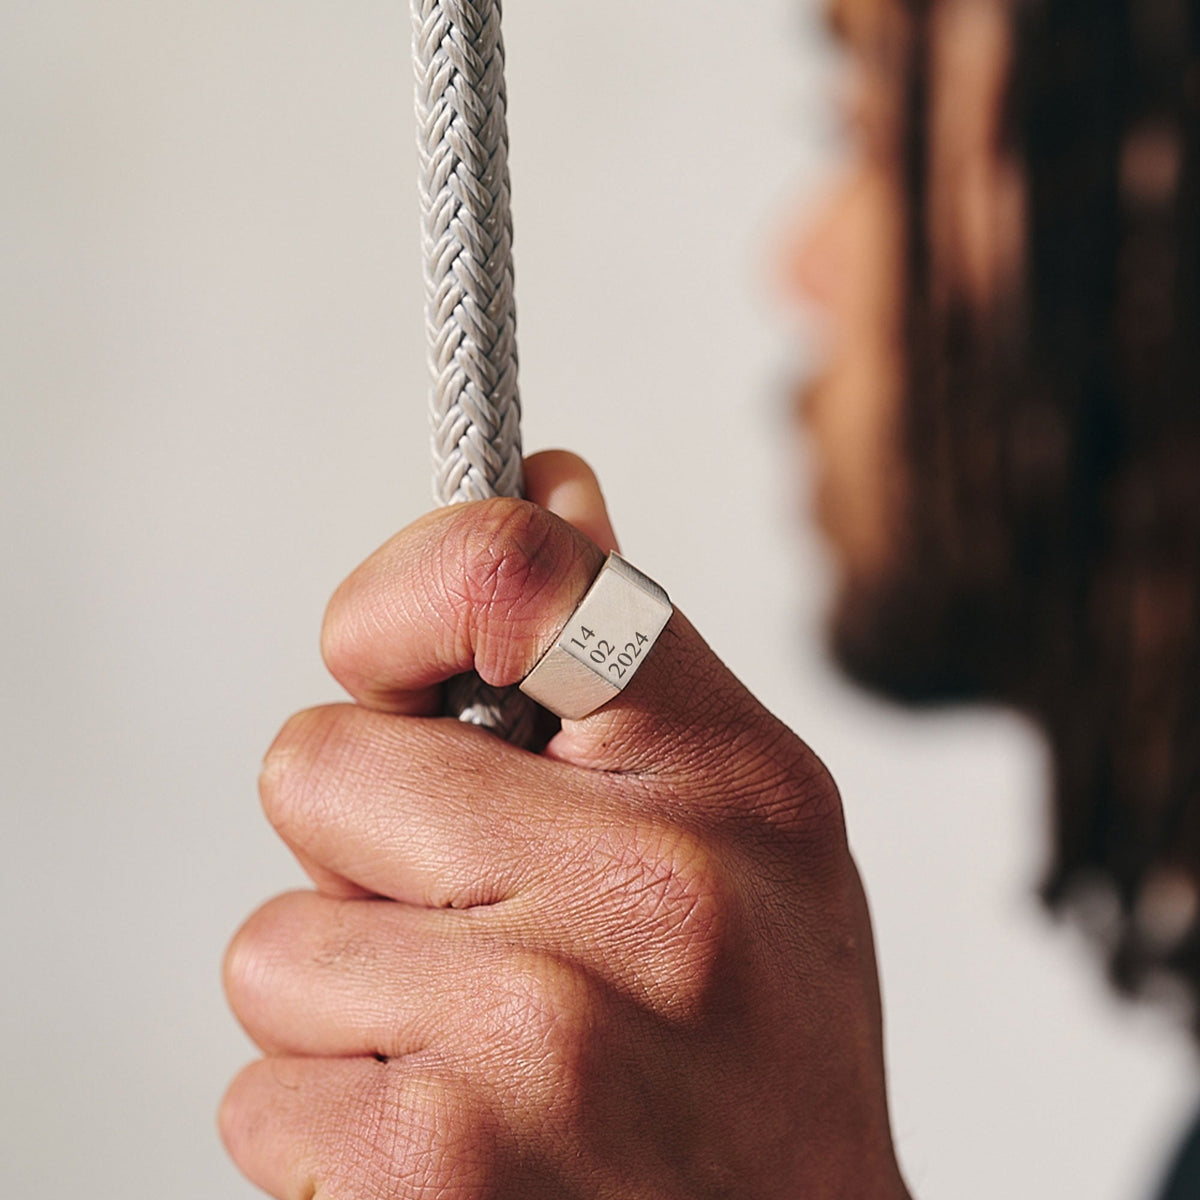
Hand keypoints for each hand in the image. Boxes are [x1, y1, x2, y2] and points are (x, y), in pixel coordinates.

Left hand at [221, 451, 909, 1199]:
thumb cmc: (769, 1040)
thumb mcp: (755, 824)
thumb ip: (627, 654)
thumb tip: (548, 479)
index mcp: (725, 774)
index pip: (510, 571)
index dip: (399, 592)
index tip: (385, 658)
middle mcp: (646, 890)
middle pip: (320, 763)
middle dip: (366, 843)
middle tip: (471, 912)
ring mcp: (539, 1036)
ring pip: (274, 942)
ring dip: (350, 993)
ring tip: (482, 1043)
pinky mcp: (439, 1171)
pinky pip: (261, 1090)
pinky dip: (332, 1114)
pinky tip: (462, 1133)